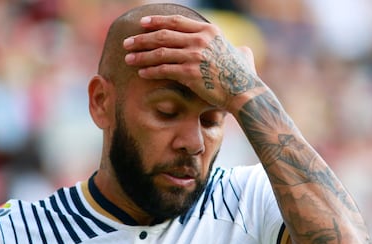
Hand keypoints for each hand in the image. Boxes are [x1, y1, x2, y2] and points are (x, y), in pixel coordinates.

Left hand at [123, 15, 262, 111]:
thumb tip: (242, 50)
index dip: (156, 22)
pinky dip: (150, 71)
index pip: (176, 22)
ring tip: (128, 59)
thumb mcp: (242, 54)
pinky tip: (141, 73)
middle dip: (142, 39)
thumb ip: (236, 48)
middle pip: (163, 35)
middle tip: (127, 43)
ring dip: (141, 55)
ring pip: (160, 52)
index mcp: (208, 31)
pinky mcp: (190, 73)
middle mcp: (200, 40)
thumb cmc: (243, 76)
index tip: (142, 24)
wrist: (244, 92)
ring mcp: (194, 56)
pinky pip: (164, 69)